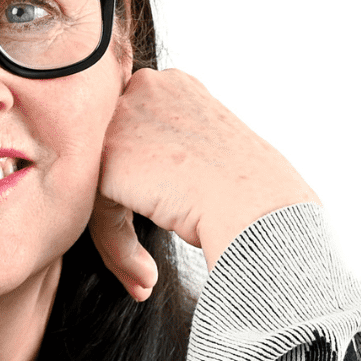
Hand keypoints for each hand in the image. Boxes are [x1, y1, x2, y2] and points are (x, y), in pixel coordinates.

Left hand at [88, 68, 319, 300]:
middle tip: (142, 262)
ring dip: (120, 239)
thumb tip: (144, 181)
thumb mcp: (211, 155)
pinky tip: (146, 275)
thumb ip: (171, 152)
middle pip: (114, 160)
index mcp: (174, 86)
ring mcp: (124, 117)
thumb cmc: (253, 196)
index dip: (141, 185)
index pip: (134, 136)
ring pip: (103, 188)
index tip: (162, 221)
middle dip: (123, 212)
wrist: (261, 211)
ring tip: (145, 275)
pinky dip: (119, 249)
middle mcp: (146, 89)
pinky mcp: (109, 155)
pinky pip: (100, 212)